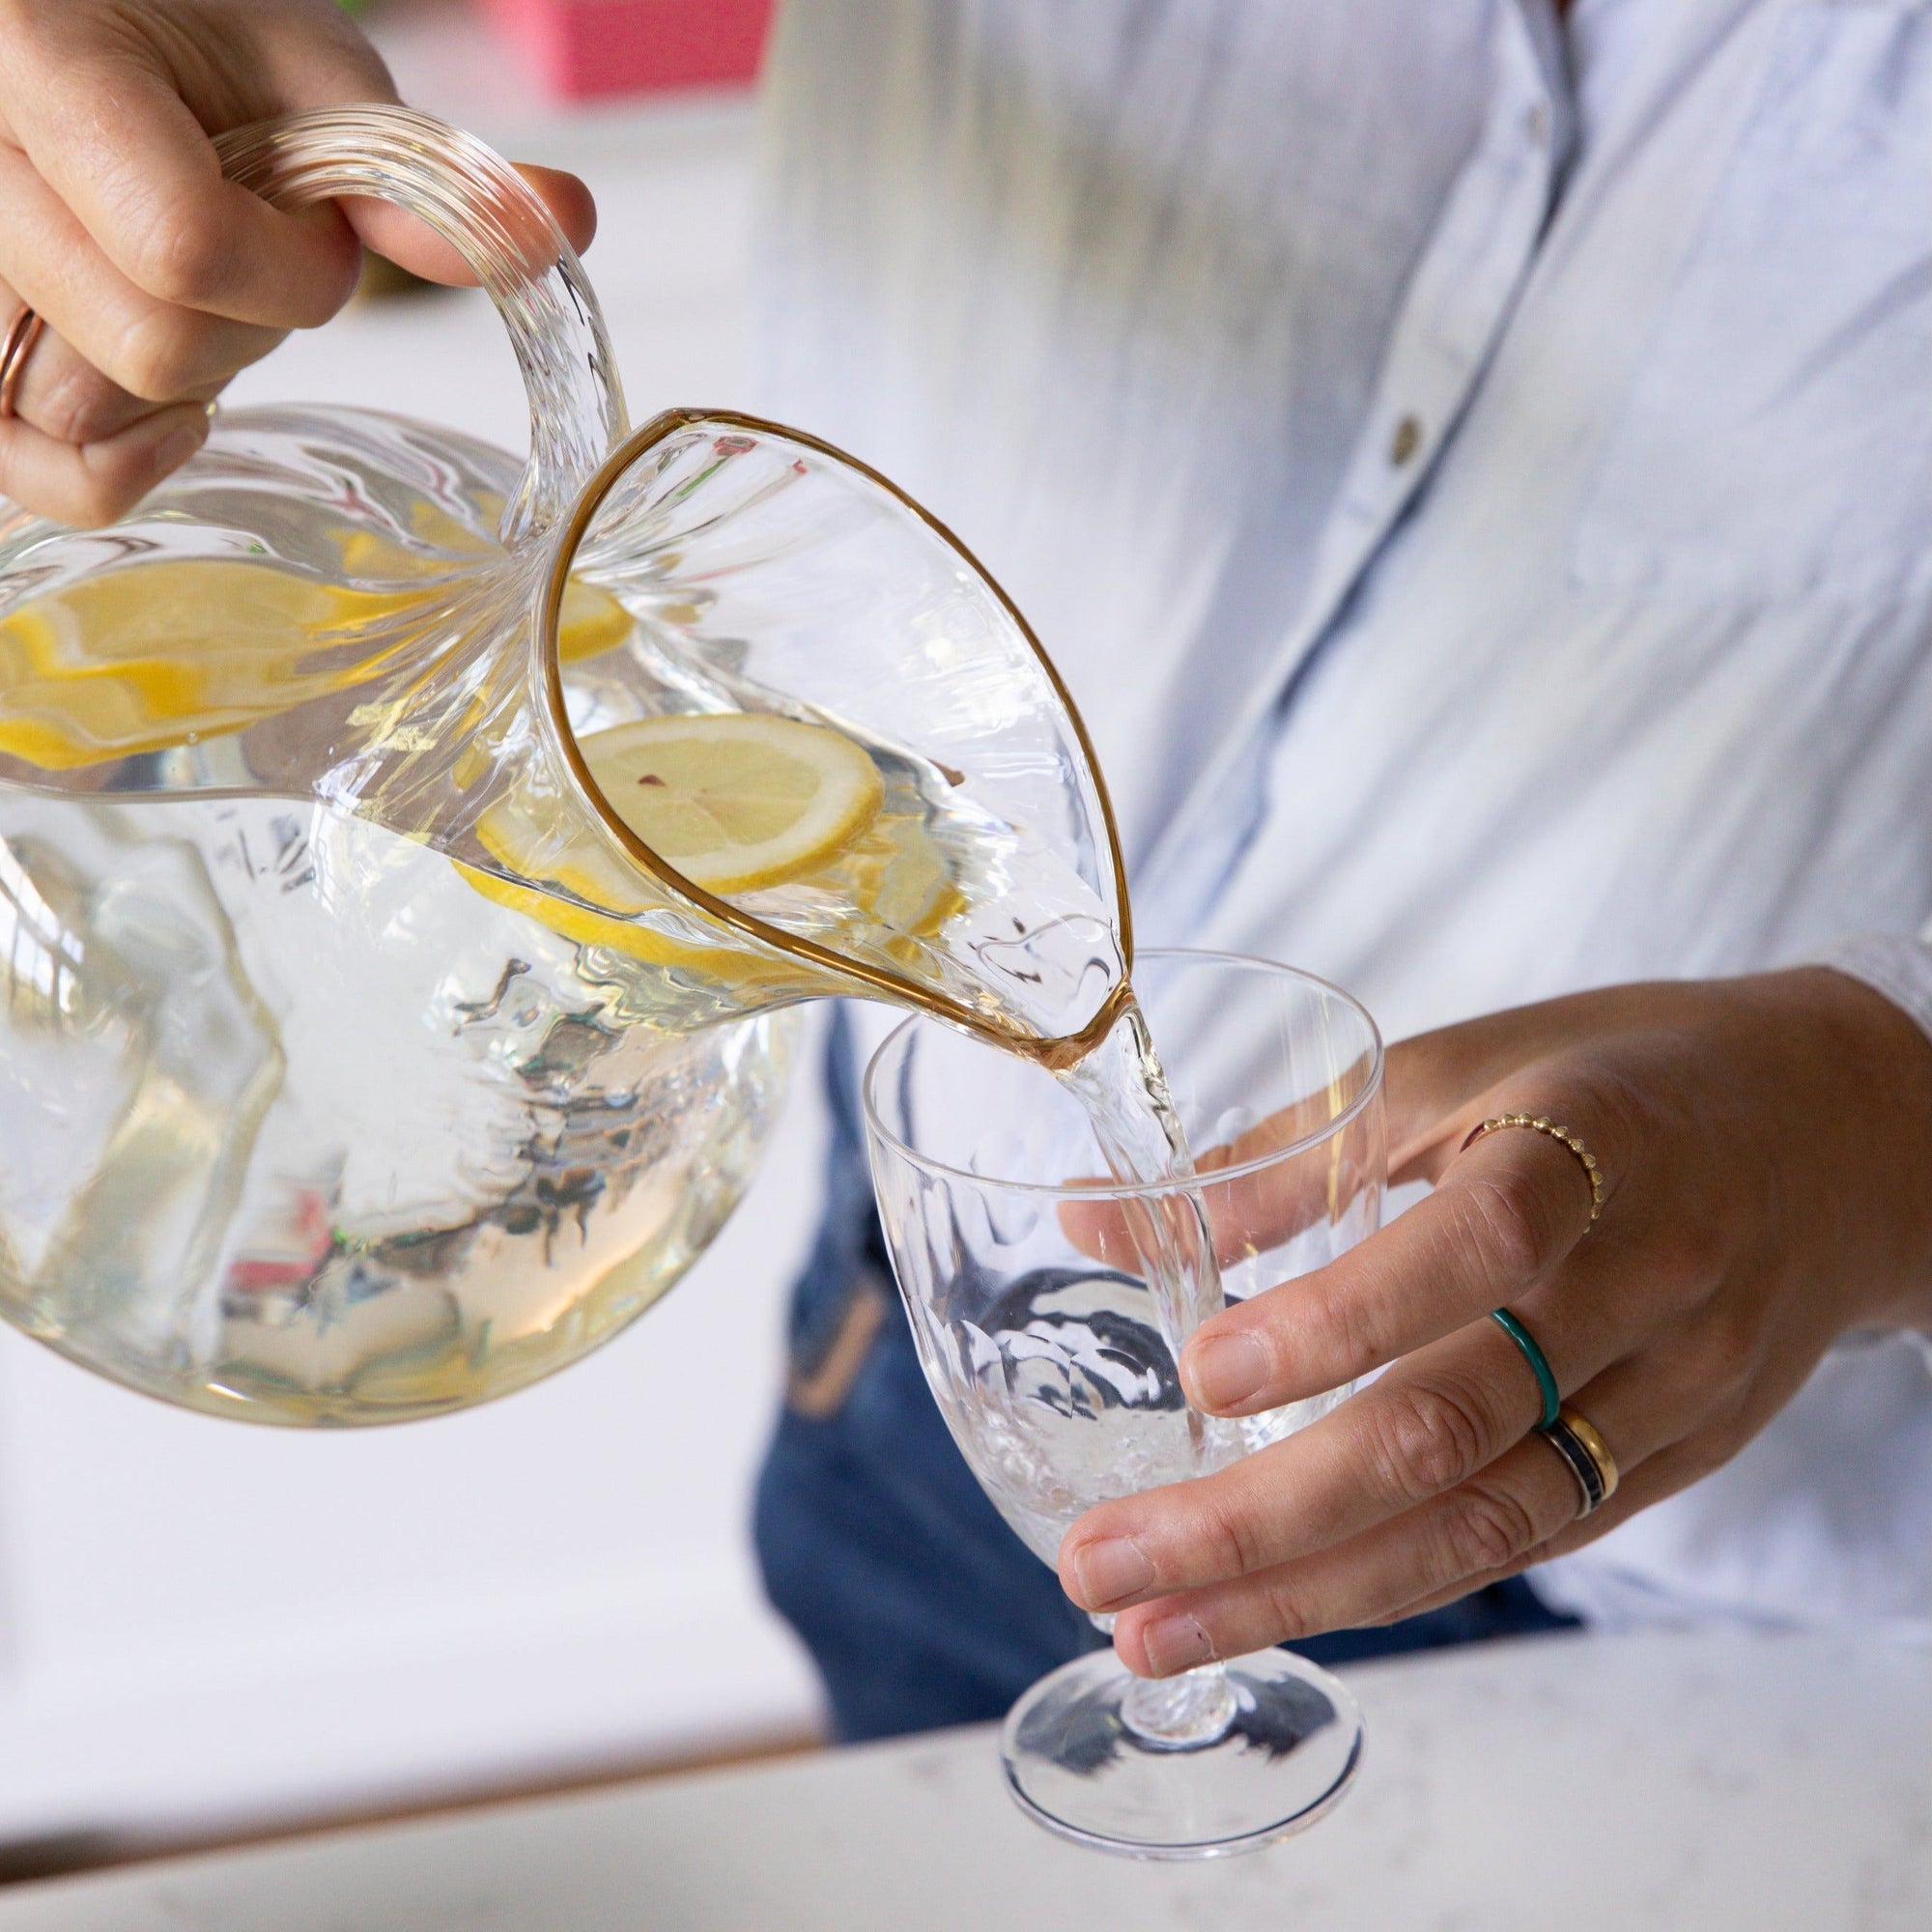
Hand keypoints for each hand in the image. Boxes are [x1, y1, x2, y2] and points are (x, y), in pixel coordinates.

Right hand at [0, 0, 594, 524]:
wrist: (94, 40)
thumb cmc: (196, 54)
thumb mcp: (313, 82)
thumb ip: (419, 177)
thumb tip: (565, 224)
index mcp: (41, 56)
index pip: (182, 244)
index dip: (291, 271)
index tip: (314, 228)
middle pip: (152, 342)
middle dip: (251, 321)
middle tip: (259, 254)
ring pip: (92, 408)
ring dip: (188, 376)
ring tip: (193, 291)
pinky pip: (37, 470)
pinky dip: (118, 463)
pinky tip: (172, 407)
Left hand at [1058, 967, 1931, 1674]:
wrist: (1838, 1139)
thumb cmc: (1618, 1082)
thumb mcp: (1456, 1068)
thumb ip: (1288, 1154)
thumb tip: (1096, 1220)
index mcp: (1589, 1150)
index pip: (1475, 1249)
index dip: (1336, 1321)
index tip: (1202, 1377)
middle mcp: (1644, 1288)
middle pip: (1453, 1432)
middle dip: (1262, 1520)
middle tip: (1105, 1566)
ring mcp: (1671, 1395)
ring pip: (1482, 1526)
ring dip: (1304, 1594)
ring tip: (1155, 1631)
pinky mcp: (1673, 1463)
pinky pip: (1523, 1540)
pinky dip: (1394, 1582)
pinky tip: (1281, 1605)